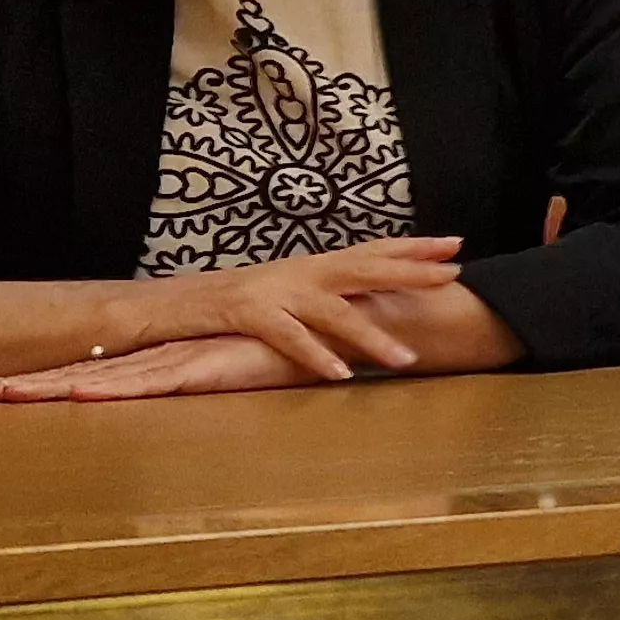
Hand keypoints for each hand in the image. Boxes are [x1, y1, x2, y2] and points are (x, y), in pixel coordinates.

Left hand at [0, 335, 318, 403]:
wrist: (342, 321)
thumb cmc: (297, 346)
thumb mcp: (243, 369)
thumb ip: (213, 376)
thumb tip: (185, 389)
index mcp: (170, 356)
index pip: (99, 369)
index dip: (49, 378)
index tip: (5, 385)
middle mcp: (166, 355)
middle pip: (84, 371)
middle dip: (28, 382)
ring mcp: (184, 358)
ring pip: (104, 377)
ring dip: (49, 387)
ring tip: (1, 395)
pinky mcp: (208, 366)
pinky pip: (151, 381)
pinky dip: (112, 388)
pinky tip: (76, 392)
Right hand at [115, 237, 464, 380]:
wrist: (164, 304)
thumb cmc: (230, 305)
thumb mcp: (284, 295)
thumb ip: (321, 299)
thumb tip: (363, 305)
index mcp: (309, 266)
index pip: (370, 251)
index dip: (412, 247)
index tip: (455, 245)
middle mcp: (297, 272)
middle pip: (363, 268)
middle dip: (410, 270)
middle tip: (454, 274)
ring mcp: (273, 291)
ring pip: (333, 311)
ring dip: (371, 336)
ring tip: (407, 358)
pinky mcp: (245, 314)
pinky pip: (287, 337)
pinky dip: (314, 355)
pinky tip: (340, 374)